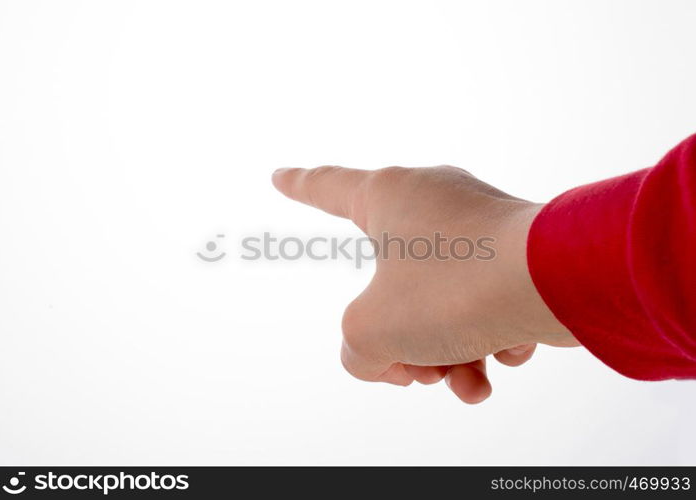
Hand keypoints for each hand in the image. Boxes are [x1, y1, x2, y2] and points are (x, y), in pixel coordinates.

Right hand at [272, 165, 577, 402]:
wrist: (558, 283)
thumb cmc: (453, 288)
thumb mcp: (374, 331)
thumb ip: (358, 349)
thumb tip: (388, 356)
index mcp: (388, 196)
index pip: (326, 187)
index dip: (298, 186)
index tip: (279, 175)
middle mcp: (434, 200)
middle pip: (393, 282)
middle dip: (402, 340)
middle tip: (412, 374)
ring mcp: (480, 223)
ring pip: (442, 301)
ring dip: (447, 353)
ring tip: (466, 384)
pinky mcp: (519, 250)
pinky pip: (484, 300)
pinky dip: (486, 337)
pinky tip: (504, 356)